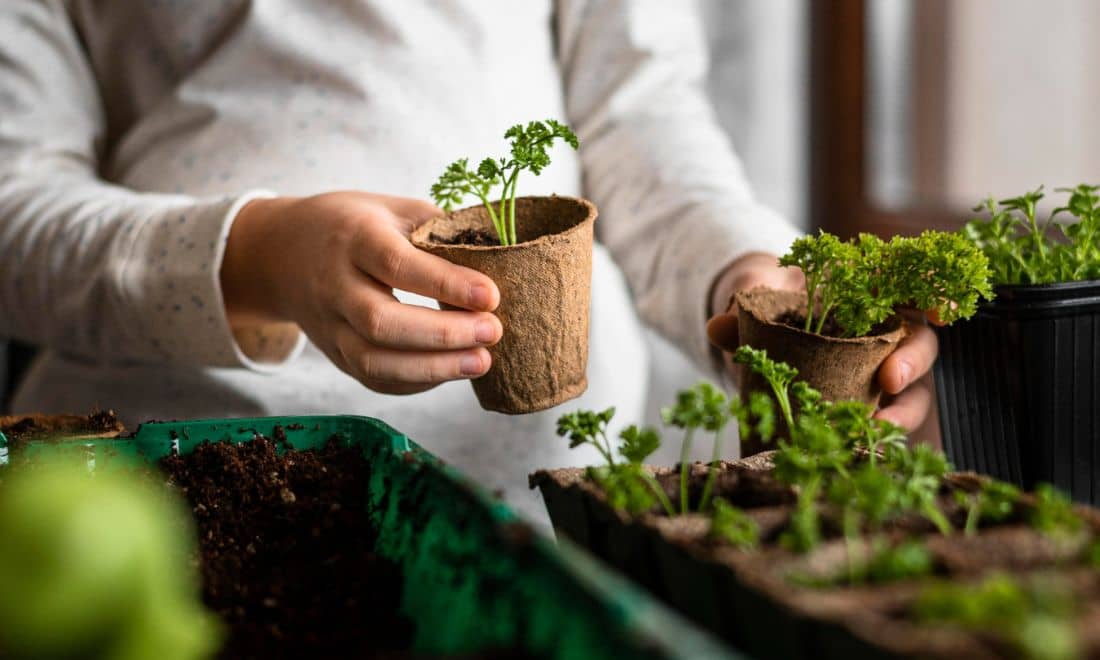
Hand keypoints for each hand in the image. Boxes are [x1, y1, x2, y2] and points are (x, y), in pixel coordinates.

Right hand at [220, 192, 502, 393]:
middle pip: (381, 321)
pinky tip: (452, 371)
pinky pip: (373, 379)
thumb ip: (438, 231)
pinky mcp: (334, 354)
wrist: (280, 253)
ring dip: (433, 369)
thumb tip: (501, 252)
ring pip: (373, 361)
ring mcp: (329, 326)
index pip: (397, 264)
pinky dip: (416, 382)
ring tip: (482, 362)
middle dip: (443, 333)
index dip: (445, 284)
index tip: (491, 296)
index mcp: (352, 237)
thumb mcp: (392, 209)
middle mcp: (334, 285)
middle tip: (493, 332)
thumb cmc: (353, 225)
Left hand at [705, 252, 937, 431]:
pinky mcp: (869, 406)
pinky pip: (885, 422)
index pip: (914, 286)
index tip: (943, 310)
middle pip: (919, 342)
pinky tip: (864, 450)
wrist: (759, 331)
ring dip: (902, 412)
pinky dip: (879, 436)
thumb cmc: (772, 305)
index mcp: (868, 291)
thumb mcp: (757, 302)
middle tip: (891, 381)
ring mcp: (882, 371)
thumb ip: (744, 310)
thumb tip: (717, 326)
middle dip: (912, 361)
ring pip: (912, 391)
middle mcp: (887, 331)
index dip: (934, 294)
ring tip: (878, 430)